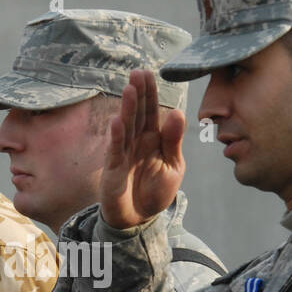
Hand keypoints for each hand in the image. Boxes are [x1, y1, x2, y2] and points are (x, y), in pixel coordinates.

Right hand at [99, 69, 187, 228]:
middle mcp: (137, 141)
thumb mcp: (173, 166)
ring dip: (127, 108)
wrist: (140, 219)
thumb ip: (174, 141)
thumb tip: (178, 113)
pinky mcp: (113, 168)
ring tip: (129, 89)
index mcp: (154, 138)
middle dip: (138, 93)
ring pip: (126, 126)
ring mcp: (124, 153)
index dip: (150, 93)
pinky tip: (118, 121)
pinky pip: (115, 149)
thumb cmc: (157, 191)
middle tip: (138, 72)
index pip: (152, 111)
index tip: (149, 73)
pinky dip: (117, 136)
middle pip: (137, 113)